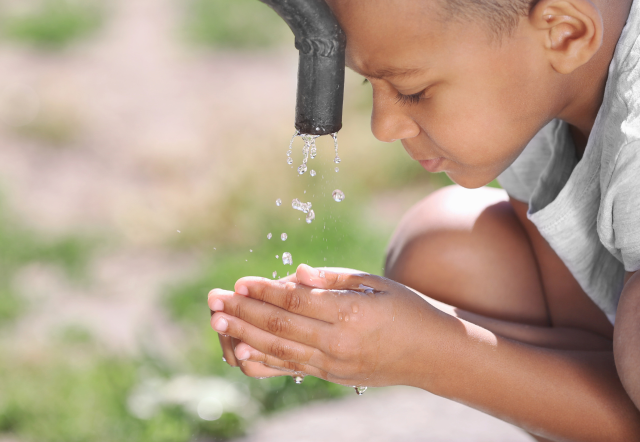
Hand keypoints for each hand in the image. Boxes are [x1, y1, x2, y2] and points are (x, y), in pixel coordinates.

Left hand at [207, 264, 454, 387]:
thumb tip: (295, 273)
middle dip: (244, 312)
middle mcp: (339, 342)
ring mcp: (334, 364)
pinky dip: (264, 360)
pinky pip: (291, 368)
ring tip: (218, 322)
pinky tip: (241, 351)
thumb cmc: (404, 307)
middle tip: (215, 301)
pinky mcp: (332, 376)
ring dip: (245, 334)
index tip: (239, 282)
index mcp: (350, 313)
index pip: (296, 302)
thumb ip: (332, 279)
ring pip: (280, 349)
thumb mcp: (374, 283)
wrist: (433, 354)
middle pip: (281, 326)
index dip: (264, 291)